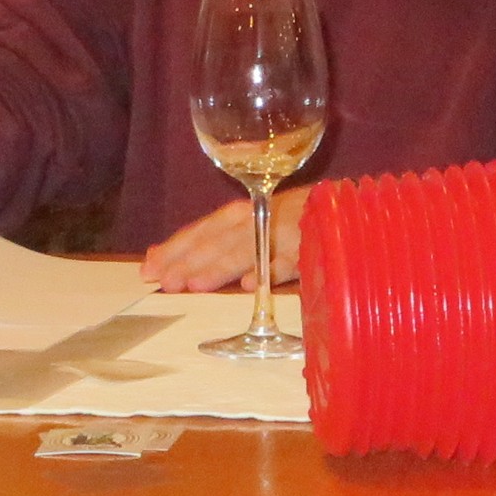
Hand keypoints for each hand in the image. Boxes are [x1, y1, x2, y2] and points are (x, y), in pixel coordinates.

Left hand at [141, 184, 309, 293]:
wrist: (347, 209)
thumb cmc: (294, 220)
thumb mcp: (254, 225)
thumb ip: (215, 244)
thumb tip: (169, 260)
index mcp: (241, 214)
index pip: (203, 231)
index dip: (176, 248)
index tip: (149, 269)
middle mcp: (259, 219)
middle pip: (219, 240)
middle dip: (190, 261)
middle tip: (165, 282)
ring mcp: (286, 232)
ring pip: (247, 250)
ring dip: (221, 267)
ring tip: (195, 285)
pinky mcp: (313, 247)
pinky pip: (290, 260)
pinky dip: (271, 271)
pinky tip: (252, 286)